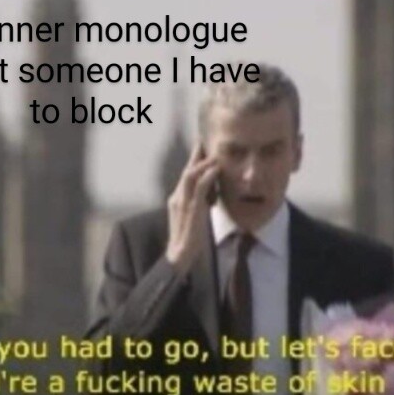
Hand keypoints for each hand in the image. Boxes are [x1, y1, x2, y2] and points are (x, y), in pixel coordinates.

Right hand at [165, 143, 218, 274]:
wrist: (180, 254)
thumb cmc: (189, 238)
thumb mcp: (195, 216)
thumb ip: (199, 203)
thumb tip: (210, 194)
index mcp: (177, 198)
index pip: (186, 175)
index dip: (194, 161)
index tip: (202, 148)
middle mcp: (177, 197)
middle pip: (186, 170)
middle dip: (196, 155)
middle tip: (204, 140)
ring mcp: (183, 202)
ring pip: (190, 175)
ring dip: (203, 163)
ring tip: (214, 155)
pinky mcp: (191, 209)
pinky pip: (199, 187)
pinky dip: (207, 176)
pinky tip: (216, 169)